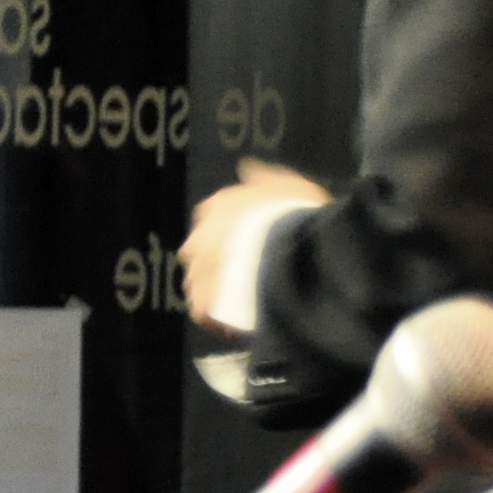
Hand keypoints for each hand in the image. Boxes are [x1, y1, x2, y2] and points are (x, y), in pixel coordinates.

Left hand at [179, 159, 329, 329]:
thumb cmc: (295, 216)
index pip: (216, 224)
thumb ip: (265, 178)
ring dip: (221, 295)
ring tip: (250, 304)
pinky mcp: (201, 305)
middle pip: (204, 255)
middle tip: (253, 278)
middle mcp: (197, 238)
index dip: (236, 239)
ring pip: (202, 285)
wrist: (292, 254)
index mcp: (215, 208)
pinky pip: (206, 315)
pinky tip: (241, 324)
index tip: (256, 250)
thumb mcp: (289, 186)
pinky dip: (220, 320)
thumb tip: (248, 168)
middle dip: (222, 266)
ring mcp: (196, 272)